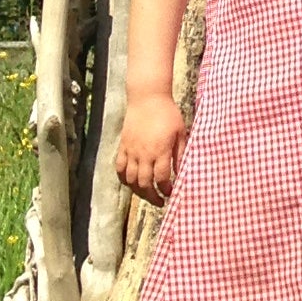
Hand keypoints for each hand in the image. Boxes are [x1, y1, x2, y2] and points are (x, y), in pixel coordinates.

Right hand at [117, 89, 187, 204]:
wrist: (148, 98)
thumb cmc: (168, 114)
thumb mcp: (180, 132)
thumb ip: (180, 153)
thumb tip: (182, 172)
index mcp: (161, 151)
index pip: (161, 178)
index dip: (166, 189)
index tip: (170, 193)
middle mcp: (144, 154)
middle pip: (145, 184)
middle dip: (152, 196)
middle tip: (160, 201)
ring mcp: (131, 151)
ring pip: (131, 179)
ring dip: (139, 191)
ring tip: (147, 195)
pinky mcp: (123, 147)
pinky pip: (120, 168)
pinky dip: (124, 179)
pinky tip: (131, 183)